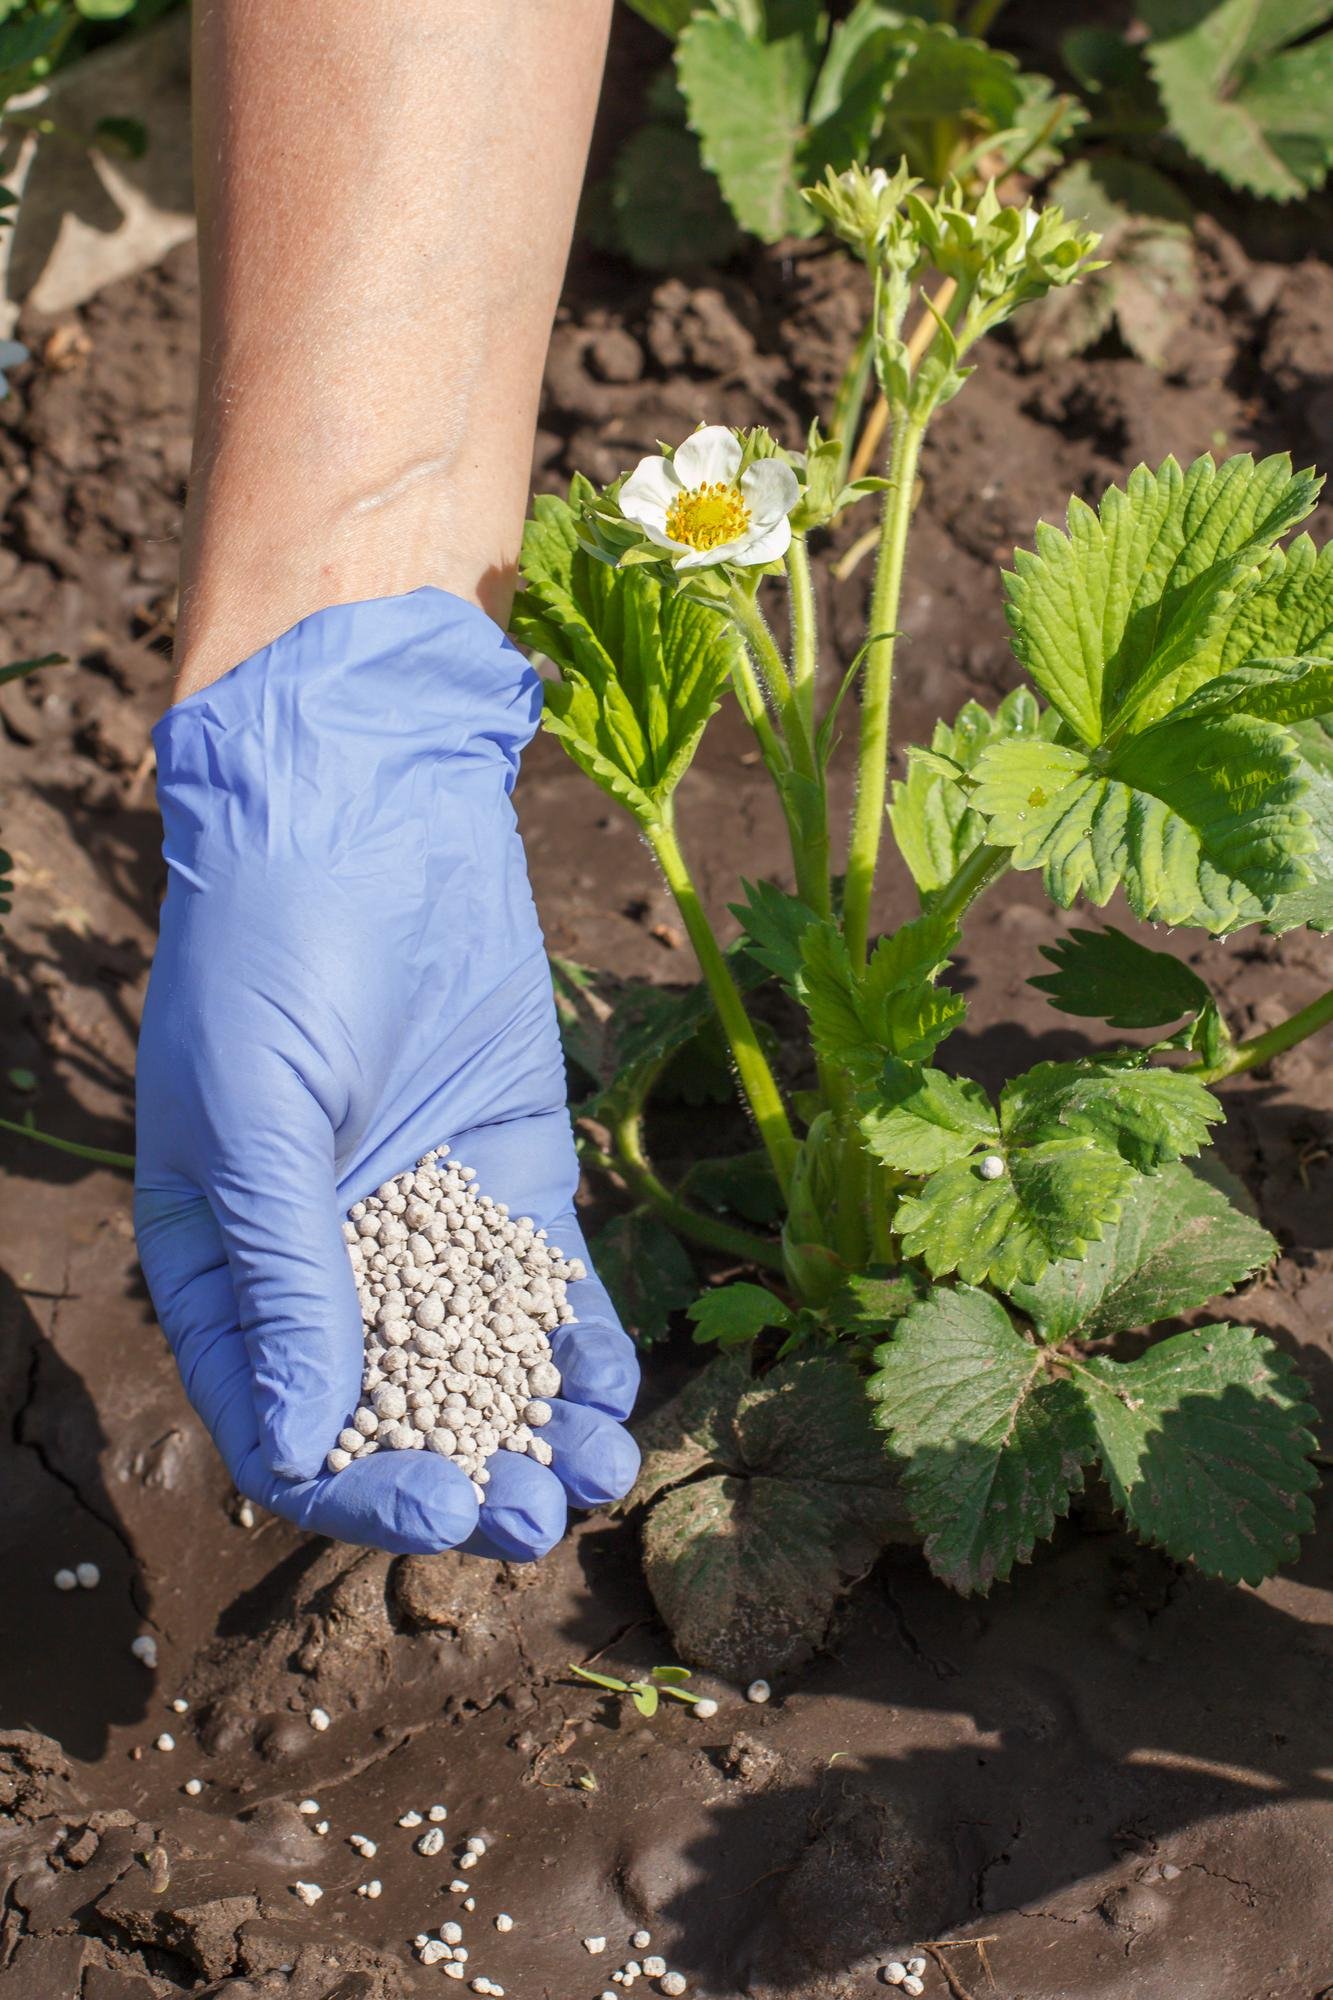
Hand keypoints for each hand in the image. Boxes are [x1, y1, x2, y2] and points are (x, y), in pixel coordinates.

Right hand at [135, 590, 638, 1558]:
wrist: (364, 809)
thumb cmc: (267, 952)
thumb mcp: (254, 1118)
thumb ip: (286, 1277)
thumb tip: (306, 1444)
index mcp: (227, 1269)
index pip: (285, 1424)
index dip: (358, 1485)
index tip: (439, 1508)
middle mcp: (327, 1266)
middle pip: (397, 1416)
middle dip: (467, 1480)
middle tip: (540, 1523)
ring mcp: (426, 1224)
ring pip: (484, 1368)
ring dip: (537, 1434)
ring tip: (596, 1481)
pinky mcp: (511, 1177)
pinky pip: (548, 1290)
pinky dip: (581, 1349)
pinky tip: (618, 1400)